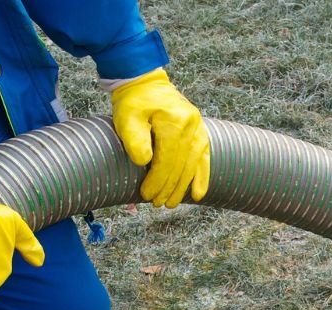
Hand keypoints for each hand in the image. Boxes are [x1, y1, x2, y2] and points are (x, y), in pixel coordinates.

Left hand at [109, 68, 209, 208]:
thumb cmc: (134, 102)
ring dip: (182, 187)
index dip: (157, 181)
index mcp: (174, 122)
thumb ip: (135, 140)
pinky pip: (204, 157)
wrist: (145, 83)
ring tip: (171, 203)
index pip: (167, 160)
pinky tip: (198, 194)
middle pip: (181, 165)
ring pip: (193, 165)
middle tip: (157, 203)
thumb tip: (145, 163)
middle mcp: (191, 126)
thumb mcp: (127, 118)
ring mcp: (198, 128)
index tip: (147, 195)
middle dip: (168, 188)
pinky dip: (202, 177)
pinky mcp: (199, 131)